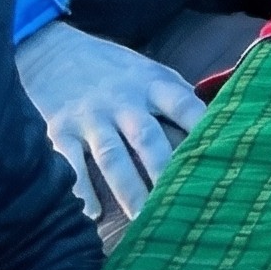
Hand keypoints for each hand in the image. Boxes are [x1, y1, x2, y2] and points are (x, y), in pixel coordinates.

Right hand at [16, 20, 204, 219]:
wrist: (50, 50)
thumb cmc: (111, 68)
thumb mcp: (146, 68)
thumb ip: (174, 94)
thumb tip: (215, 117)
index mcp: (150, 83)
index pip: (183, 105)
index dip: (202, 128)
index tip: (220, 156)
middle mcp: (121, 100)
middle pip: (147, 138)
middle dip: (164, 171)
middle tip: (181, 204)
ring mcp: (90, 116)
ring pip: (112, 156)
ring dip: (128, 189)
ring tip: (143, 219)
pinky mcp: (59, 130)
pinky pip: (69, 163)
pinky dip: (80, 189)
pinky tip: (91, 215)